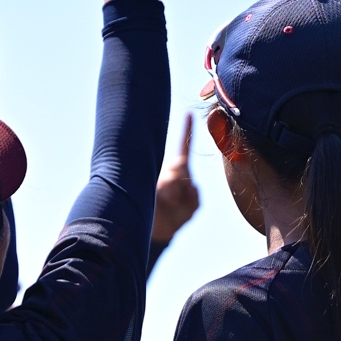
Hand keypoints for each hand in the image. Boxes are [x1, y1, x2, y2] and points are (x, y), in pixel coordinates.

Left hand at [153, 114, 200, 244]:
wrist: (155, 227)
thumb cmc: (146, 203)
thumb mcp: (148, 187)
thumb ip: (161, 176)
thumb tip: (177, 167)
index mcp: (171, 168)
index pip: (181, 147)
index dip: (186, 130)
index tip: (189, 113)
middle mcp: (182, 175)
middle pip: (179, 167)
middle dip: (169, 178)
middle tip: (161, 191)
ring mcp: (190, 188)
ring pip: (185, 183)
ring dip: (173, 195)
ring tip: (166, 204)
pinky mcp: (195, 202)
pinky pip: (194, 198)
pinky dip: (184, 205)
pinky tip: (177, 211)